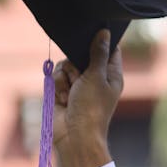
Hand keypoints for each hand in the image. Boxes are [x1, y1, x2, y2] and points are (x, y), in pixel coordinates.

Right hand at [53, 29, 123, 166]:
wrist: (73, 135)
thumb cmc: (91, 108)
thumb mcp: (96, 76)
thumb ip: (98, 53)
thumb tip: (105, 32)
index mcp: (110, 74)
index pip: (109, 49)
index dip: (101, 41)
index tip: (92, 35)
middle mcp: (95, 78)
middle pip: (80, 54)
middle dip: (74, 64)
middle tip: (79, 76)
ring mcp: (77, 85)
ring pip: (64, 65)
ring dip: (64, 78)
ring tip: (70, 94)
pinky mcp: (62, 91)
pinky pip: (55, 77)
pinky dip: (57, 87)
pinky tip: (62, 100)